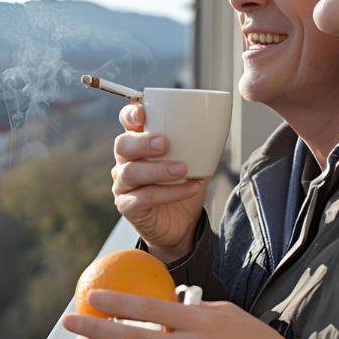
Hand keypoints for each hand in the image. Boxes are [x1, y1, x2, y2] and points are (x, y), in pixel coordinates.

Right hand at [111, 103, 207, 261]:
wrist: (181, 224)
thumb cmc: (183, 186)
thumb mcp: (193, 162)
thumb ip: (197, 144)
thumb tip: (215, 125)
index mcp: (139, 143)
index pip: (126, 122)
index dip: (130, 114)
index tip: (142, 113)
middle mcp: (125, 161)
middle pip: (122, 145)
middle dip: (142, 142)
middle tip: (165, 143)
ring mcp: (123, 185)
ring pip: (130, 172)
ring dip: (157, 169)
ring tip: (182, 169)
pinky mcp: (127, 206)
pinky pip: (143, 198)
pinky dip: (168, 192)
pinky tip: (190, 188)